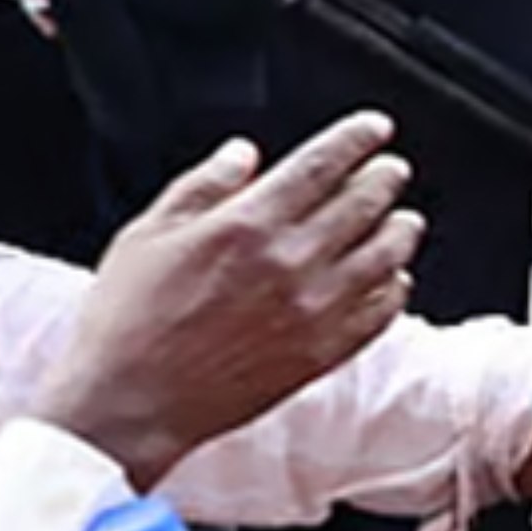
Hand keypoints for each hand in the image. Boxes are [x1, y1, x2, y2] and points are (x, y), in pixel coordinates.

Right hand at [30, 113, 423, 490]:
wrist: (127, 403)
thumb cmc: (127, 319)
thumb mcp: (148, 234)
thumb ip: (203, 186)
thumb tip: (244, 152)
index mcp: (248, 225)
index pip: (322, 165)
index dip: (356, 139)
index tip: (375, 128)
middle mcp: (291, 262)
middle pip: (364, 204)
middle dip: (385, 178)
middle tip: (393, 168)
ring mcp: (314, 310)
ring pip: (386, 255)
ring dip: (401, 230)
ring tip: (404, 219)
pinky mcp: (323, 353)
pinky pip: (381, 312)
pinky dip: (395, 289)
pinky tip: (394, 279)